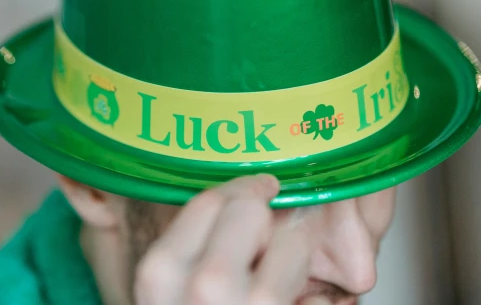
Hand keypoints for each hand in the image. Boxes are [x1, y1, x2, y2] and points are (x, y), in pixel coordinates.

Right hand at [133, 175, 316, 304]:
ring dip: (292, 266)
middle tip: (262, 248)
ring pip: (295, 244)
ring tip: (276, 292)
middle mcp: (206, 286)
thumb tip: (215, 199)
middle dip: (264, 224)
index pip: (210, 199)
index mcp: (161, 272)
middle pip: (253, 208)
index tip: (259, 188)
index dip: (240, 190)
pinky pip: (322, 299)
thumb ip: (177, 253)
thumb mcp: (157, 294)